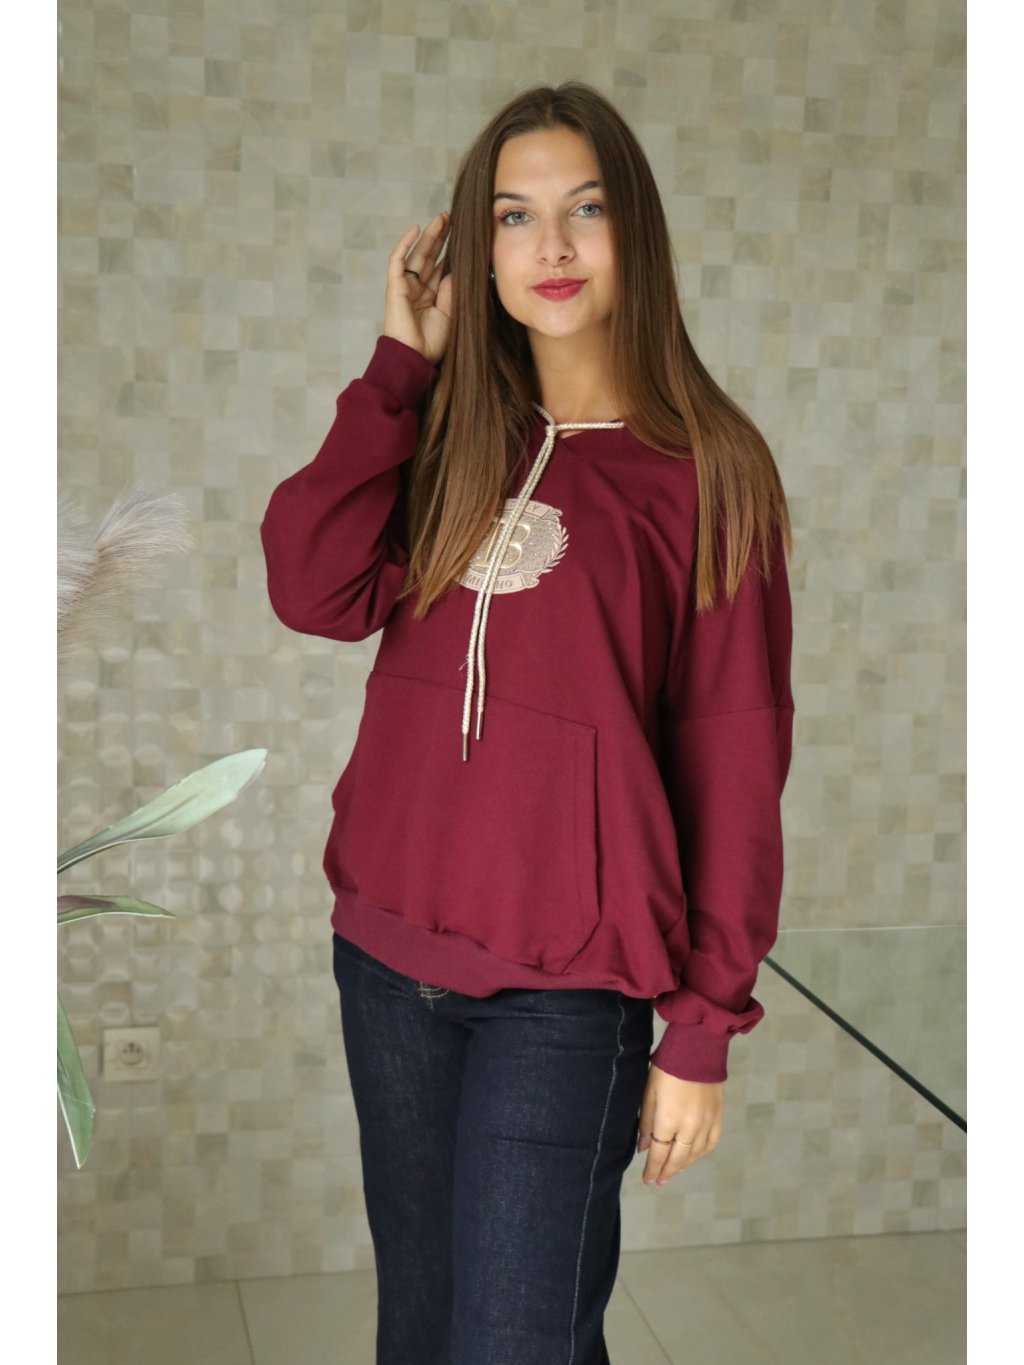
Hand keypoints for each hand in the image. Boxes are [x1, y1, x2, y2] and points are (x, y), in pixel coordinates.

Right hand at [384, 211, 452, 364]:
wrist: (415, 357)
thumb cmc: (431, 344)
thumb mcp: (449, 315)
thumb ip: (451, 292)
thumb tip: (453, 271)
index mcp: (430, 296)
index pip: (439, 267)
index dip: (448, 251)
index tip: (461, 236)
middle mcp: (418, 289)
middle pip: (429, 256)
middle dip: (440, 237)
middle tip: (451, 219)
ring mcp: (405, 286)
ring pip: (417, 254)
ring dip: (428, 236)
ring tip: (442, 219)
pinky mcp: (395, 286)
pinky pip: (397, 261)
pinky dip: (405, 244)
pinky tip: (415, 229)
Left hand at [636, 1065, 723, 1185]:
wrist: (697, 1050)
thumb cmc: (666, 1069)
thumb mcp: (649, 1093)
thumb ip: (646, 1123)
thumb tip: (645, 1149)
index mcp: (668, 1121)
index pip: (659, 1154)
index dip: (653, 1169)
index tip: (648, 1179)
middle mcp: (690, 1128)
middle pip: (677, 1158)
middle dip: (666, 1172)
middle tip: (658, 1181)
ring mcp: (707, 1124)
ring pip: (694, 1155)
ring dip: (683, 1166)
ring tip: (673, 1172)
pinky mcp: (718, 1117)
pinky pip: (710, 1144)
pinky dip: (700, 1154)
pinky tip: (693, 1156)